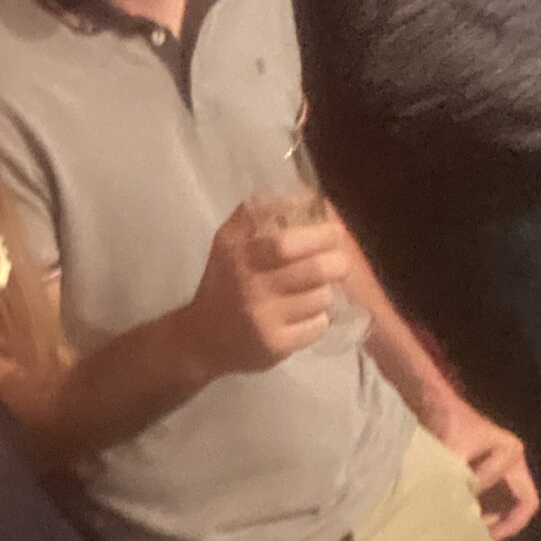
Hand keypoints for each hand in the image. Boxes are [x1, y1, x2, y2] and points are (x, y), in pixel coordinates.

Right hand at [178, 205, 347, 377]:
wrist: (200, 340)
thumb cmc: (222, 284)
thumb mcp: (227, 244)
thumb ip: (255, 215)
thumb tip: (298, 193)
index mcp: (238, 257)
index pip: (285, 243)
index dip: (317, 235)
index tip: (334, 231)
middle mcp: (250, 288)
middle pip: (315, 270)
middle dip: (337, 263)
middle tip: (340, 261)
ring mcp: (265, 320)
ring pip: (321, 298)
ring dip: (324, 292)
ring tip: (312, 291)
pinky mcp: (277, 347)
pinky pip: (318, 325)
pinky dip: (317, 318)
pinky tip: (302, 315)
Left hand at [422, 396, 538, 540]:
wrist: (431, 405)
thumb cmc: (446, 423)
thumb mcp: (453, 451)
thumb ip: (459, 479)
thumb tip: (458, 511)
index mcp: (512, 454)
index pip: (522, 499)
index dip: (503, 515)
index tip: (477, 523)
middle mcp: (513, 462)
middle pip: (522, 504)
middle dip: (505, 525)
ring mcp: (501, 468)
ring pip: (508, 504)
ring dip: (494, 521)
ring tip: (472, 537)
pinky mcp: (485, 472)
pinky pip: (493, 500)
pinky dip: (482, 513)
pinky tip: (463, 523)